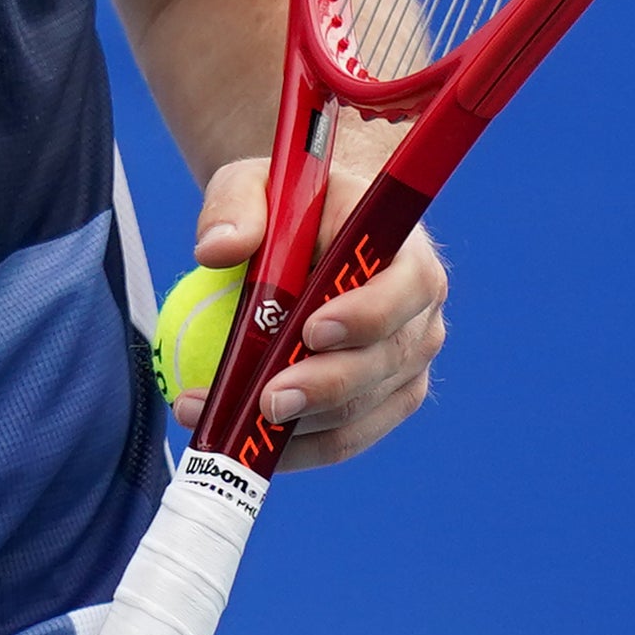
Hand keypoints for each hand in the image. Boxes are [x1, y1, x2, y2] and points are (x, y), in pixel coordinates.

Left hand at [181, 152, 447, 470]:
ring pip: (364, 411)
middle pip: (386, 361)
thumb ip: (236, 205)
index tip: (310, 329)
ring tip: (230, 424)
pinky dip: (294, 449)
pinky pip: (343, 438)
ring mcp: (404, 366)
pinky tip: (243, 444)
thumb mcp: (256, 185)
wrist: (310, 237)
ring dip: (300, 429)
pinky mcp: (379, 403)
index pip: (404, 288)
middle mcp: (419, 317)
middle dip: (326, 386)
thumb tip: (215, 250)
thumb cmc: (287, 207)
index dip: (365, 314)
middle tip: (267, 399)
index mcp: (406, 254)